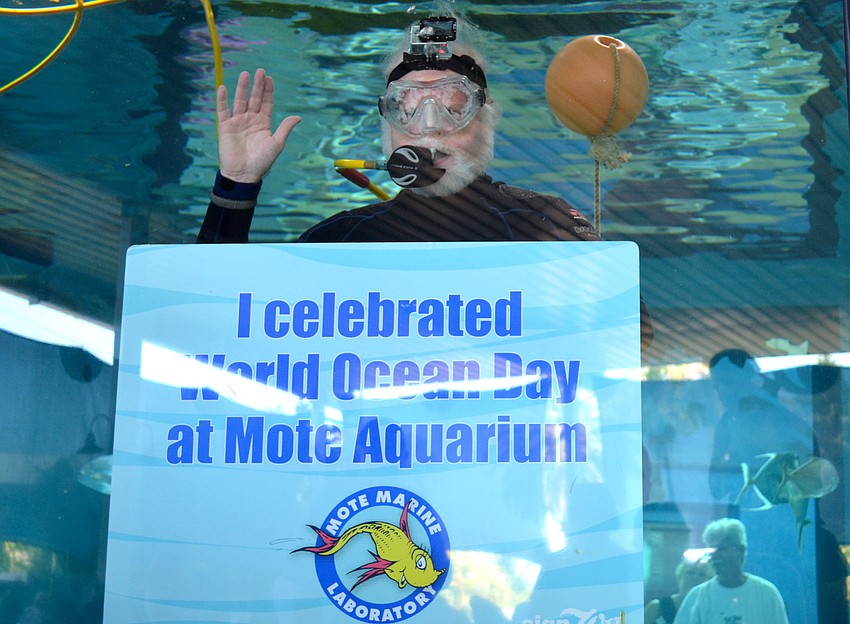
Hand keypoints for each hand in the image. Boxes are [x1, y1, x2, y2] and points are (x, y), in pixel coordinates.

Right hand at [216, 68, 300, 182]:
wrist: (244, 174)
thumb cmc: (262, 161)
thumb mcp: (276, 143)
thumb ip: (285, 128)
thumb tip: (298, 116)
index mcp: (263, 123)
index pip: (266, 103)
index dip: (268, 91)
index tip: (270, 78)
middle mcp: (250, 120)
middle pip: (254, 99)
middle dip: (258, 85)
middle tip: (260, 71)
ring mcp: (238, 122)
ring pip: (240, 101)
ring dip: (242, 88)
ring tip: (246, 74)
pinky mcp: (225, 126)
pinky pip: (223, 110)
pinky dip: (222, 99)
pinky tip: (223, 87)